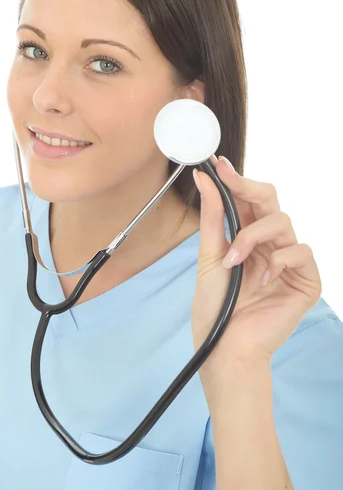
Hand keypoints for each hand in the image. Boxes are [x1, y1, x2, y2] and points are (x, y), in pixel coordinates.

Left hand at [191, 156, 321, 378]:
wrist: (225, 346)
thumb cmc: (216, 306)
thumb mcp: (210, 256)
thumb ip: (212, 217)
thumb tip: (204, 178)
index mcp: (248, 237)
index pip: (248, 200)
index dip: (237, 180)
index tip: (217, 164)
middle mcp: (270, 245)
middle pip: (270, 202)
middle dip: (249, 190)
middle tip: (231, 184)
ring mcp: (289, 262)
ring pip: (283, 222)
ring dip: (253, 235)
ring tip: (234, 260)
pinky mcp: (306, 281)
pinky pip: (300, 252)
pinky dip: (278, 261)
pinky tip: (261, 280)